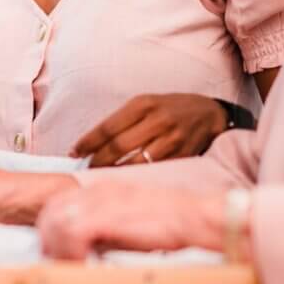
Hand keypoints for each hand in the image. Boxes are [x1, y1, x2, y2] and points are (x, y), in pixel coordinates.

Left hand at [37, 182, 225, 259]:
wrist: (193, 216)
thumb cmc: (169, 222)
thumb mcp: (131, 218)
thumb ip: (107, 226)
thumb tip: (88, 247)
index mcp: (104, 189)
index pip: (60, 203)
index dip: (51, 228)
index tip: (55, 249)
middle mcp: (98, 191)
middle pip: (52, 211)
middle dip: (48, 239)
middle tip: (56, 261)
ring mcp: (101, 201)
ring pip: (56, 221)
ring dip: (57, 249)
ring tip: (69, 266)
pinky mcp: (107, 215)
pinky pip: (71, 233)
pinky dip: (70, 253)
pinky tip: (80, 265)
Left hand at [70, 94, 227, 167]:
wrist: (209, 114)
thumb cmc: (171, 108)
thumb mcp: (147, 103)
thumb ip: (123, 120)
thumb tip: (93, 143)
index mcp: (144, 104)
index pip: (108, 126)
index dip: (87, 142)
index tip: (74, 152)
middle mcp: (158, 120)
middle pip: (119, 146)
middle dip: (97, 161)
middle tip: (86, 169)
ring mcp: (172, 139)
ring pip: (135, 162)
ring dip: (115, 172)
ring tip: (101, 177)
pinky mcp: (182, 155)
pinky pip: (154, 170)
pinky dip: (136, 177)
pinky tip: (125, 180)